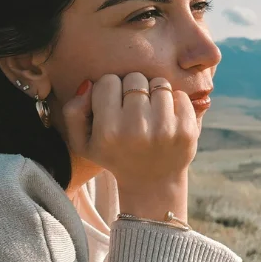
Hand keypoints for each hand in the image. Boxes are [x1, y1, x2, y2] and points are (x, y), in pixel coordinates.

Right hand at [59, 72, 198, 190]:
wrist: (152, 183)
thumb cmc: (114, 155)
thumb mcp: (83, 142)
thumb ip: (73, 111)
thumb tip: (90, 84)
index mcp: (108, 132)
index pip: (108, 81)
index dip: (109, 89)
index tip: (114, 104)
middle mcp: (136, 130)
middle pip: (134, 78)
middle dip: (133, 88)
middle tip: (134, 108)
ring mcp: (165, 130)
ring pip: (159, 83)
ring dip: (154, 93)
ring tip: (150, 112)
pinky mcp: (187, 130)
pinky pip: (180, 94)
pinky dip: (174, 101)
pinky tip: (167, 119)